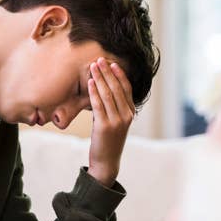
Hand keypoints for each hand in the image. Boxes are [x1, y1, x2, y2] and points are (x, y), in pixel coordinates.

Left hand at [87, 57, 134, 186]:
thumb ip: (111, 106)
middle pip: (117, 88)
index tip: (111, 63)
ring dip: (100, 78)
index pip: (126, 88)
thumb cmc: (108, 140)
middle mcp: (126, 115)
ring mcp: (117, 121)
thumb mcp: (114, 121)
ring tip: (93, 66)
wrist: (106, 161)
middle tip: (99, 59)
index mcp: (131, 112)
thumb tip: (102, 89)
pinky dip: (94, 92)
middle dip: (108, 72)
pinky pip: (99, 105)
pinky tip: (90, 82)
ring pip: (108, 94)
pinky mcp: (105, 126)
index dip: (119, 74)